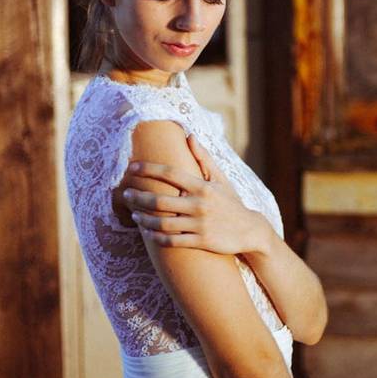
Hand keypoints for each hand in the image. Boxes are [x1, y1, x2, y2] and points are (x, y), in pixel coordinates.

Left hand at [122, 135, 274, 254]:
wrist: (250, 230)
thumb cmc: (231, 202)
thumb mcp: (220, 179)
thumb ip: (203, 158)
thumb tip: (190, 136)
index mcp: (203, 186)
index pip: (171, 174)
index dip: (149, 169)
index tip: (132, 167)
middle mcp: (199, 204)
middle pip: (160, 200)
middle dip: (139, 197)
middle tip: (126, 195)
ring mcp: (200, 224)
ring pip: (163, 223)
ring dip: (144, 219)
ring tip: (134, 216)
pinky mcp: (201, 241)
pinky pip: (172, 241)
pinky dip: (157, 237)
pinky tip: (148, 233)